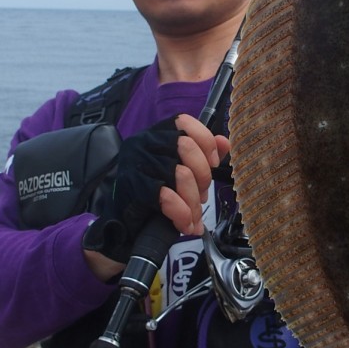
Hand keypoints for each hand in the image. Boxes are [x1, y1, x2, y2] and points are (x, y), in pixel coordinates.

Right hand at [83, 113, 228, 274]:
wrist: (124, 221)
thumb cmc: (155, 192)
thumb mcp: (181, 169)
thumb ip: (203, 154)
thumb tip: (224, 143)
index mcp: (157, 134)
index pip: (183, 122)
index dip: (204, 141)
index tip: (213, 163)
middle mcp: (145, 143)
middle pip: (186, 147)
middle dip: (203, 176)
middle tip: (203, 196)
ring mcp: (137, 164)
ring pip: (180, 174)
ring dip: (194, 202)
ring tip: (194, 217)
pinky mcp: (133, 188)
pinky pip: (166, 196)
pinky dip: (181, 213)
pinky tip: (185, 224)